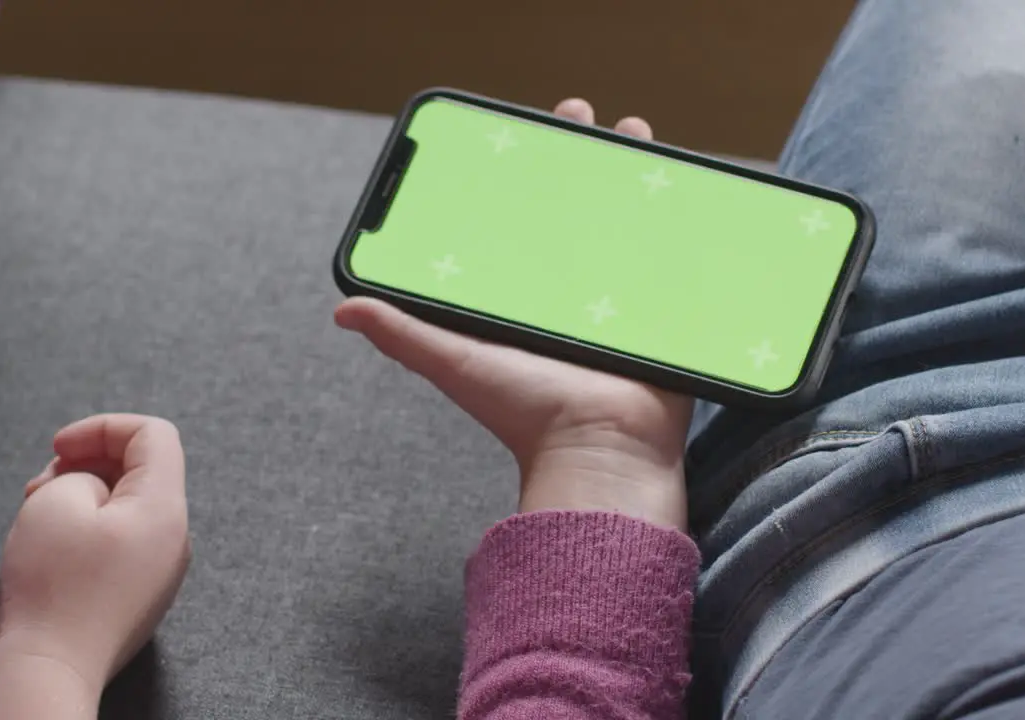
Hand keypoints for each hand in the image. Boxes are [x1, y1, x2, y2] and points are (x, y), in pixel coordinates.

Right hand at [0, 414, 190, 695]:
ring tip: (41, 514)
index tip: (58, 448)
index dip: (102, 428)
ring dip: (85, 495)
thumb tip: (94, 484)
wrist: (53, 669)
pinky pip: (125, 540)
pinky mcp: (144, 591)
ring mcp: (164, 567)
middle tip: (40, 485)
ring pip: (130, 505)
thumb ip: (82, 471)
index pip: (154, 435)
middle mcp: (176, 535)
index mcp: (166, 507)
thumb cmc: (53, 588)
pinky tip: (57, 546)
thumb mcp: (56, 501)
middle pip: (143, 469)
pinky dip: (92, 528)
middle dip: (88, 462)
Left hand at [336, 98, 692, 530]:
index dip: (521, 179)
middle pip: (574, 214)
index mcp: (524, 301)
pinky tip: (681, 184)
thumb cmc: (527, 413)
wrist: (600, 452)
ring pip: (624, 226)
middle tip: (578, 119)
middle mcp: (570, 298)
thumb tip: (343, 306)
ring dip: (628, 178)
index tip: (521, 136)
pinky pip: (668, 258)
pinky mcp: (659, 314)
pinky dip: (674, 221)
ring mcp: (619, 303)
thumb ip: (405, 334)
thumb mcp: (457, 363)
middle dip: (577, 164)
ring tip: (631, 132)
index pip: (519, 224)